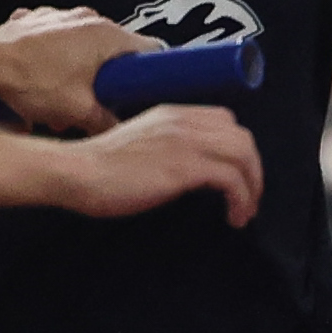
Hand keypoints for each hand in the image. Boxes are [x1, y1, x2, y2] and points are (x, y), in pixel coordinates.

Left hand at [0, 7, 140, 132]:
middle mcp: (89, 18)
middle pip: (116, 50)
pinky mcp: (40, 19)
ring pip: (86, 46)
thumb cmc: (30, 81)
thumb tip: (121, 131)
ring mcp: (62, 15)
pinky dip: (59, 58)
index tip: (148, 90)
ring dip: (82, 71)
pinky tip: (46, 79)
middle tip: (101, 103)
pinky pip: (60, 39)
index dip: (154, 71)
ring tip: (66, 98)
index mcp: (106, 35)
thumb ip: (106, 122)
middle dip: (109, 79)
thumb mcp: (76, 111)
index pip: (151, 48)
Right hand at [63, 104, 262, 226]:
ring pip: (243, 155)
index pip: (225, 122)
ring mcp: (186, 141)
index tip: (237, 177)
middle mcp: (184, 122)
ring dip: (252, 187)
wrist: (78, 171)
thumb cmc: (99, 167)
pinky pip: (231, 179)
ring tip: (244, 212)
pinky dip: (241, 200)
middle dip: (253, 170)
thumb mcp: (141, 145)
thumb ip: (167, 148)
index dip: (238, 151)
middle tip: (248, 198)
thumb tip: (189, 172)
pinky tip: (233, 217)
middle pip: (242, 138)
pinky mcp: (184, 166)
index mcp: (173, 114)